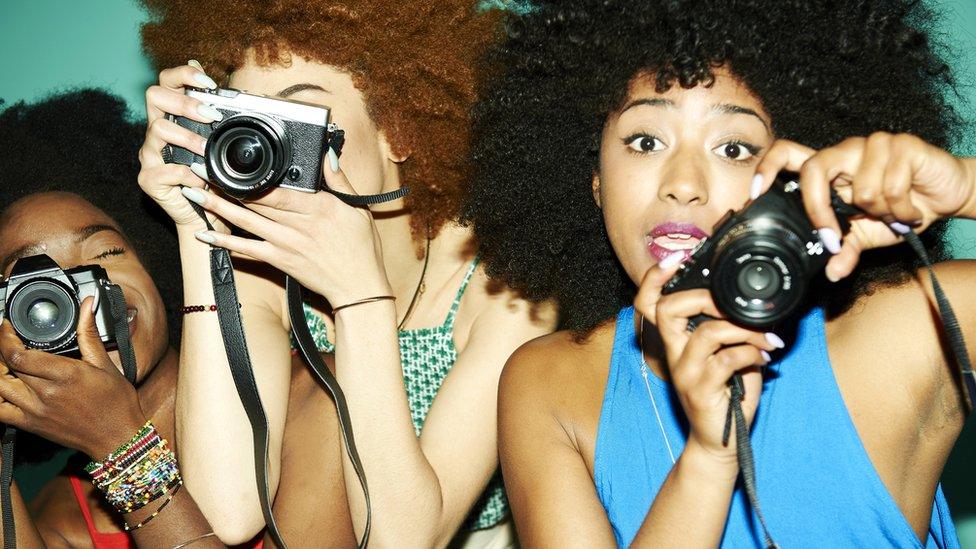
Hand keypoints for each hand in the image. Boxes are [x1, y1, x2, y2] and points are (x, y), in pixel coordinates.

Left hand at [0, 297, 146, 458]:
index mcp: (65, 374)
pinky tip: (4, 385)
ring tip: (6, 361)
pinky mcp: (31, 425)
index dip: (4, 337)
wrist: (117, 438)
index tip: (7, 327)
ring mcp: (35, 411)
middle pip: (4, 367)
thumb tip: (87, 305)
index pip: (17, 354)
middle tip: (8, 341)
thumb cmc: (116, 402)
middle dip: (2, 349)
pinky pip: (0, 411)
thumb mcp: (105, 364)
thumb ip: (88, 333)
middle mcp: (46, 393)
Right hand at [138, 61, 229, 230]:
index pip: (167, 82)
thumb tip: (218, 87)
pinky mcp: (149, 179)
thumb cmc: (213, 178)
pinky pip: (164, 170)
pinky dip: (186, 174)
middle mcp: (156, 132)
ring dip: (188, 138)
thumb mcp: (219, 145)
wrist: (206, 215)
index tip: (209, 82)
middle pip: (154, 95)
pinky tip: (200, 181)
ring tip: (207, 151)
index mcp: (172, 118)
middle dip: (184, 101)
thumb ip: (214, 119)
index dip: (184, 74)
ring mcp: (150, 155)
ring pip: (158, 129)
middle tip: (211, 115)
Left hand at [181, 151, 391, 305]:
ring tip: (193, 193)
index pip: (278, 188)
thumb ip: (339, 181)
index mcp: (318, 206)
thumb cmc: (361, 249)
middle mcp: (298, 224)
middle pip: (255, 200)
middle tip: (198, 170)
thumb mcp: (358, 209)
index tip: (229, 161)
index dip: (250, 175)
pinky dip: (224, 243)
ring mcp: (286, 243)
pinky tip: (204, 235)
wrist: (359, 287)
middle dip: (224, 184)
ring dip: (217, 207)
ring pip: (246, 221)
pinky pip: (247, 250)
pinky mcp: (279, 260)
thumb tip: (327, 156)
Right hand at [635, 256, 778, 461]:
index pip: (649, 303)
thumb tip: (753, 306)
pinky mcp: (701, 390)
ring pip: (708, 332)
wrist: (719, 442)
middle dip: (704, 297)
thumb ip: (728, 331)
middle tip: (733, 305)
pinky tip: (765, 359)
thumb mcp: (723, 357)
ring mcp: (685, 372)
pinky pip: (728, 360)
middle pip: (668, 309)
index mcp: (675, 342)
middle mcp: (673, 354)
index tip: (675, 258)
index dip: (655, 278)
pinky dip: (753, 354)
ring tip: (766, 340)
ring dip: (745, 331)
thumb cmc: (724, 397)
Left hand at [755, 134, 975, 280]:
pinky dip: (904, 209)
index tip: (756, 192)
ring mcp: (872, 144)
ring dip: (881, 213)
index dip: (767, 168)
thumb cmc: (899, 208)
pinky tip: (912, 209)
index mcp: (828, 169)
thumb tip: (831, 272)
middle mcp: (844, 152)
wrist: (947, 194)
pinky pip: (892, 186)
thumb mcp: (867, 235)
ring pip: (860, 188)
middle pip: (814, 168)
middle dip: (819, 208)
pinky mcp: (902, 144)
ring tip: (894, 214)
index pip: (787, 154)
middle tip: (831, 236)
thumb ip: (846, 249)